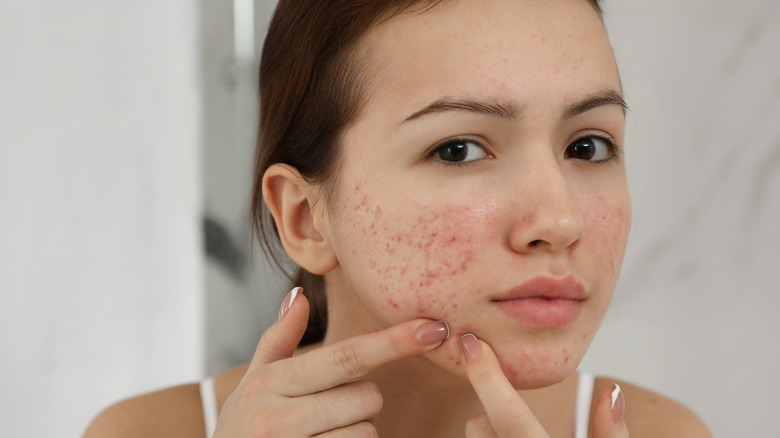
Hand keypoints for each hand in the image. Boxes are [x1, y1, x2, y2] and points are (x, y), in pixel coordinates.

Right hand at [213, 287, 450, 436]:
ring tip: (320, 434)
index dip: (395, 341)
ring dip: (354, 432)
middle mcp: (280, 417)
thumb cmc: (243, 428)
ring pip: (366, 433)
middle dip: (360, 401)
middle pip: (367, 397)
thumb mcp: (253, 383)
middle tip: (329, 409)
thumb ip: (278, 340)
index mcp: (272, 382)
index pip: (346, 356)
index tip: (434, 328)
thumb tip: (298, 296)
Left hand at [459, 334, 628, 437]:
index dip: (487, 376)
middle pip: (480, 428)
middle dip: (488, 411)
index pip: (510, 416)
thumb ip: (613, 434)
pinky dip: (493, 437)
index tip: (472, 345)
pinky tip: (507, 434)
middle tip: (509, 404)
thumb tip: (611, 393)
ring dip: (490, 431)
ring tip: (513, 428)